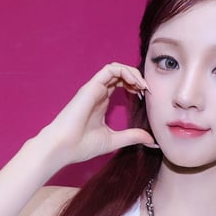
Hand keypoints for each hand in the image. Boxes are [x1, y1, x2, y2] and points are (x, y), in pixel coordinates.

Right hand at [36, 62, 156, 165]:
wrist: (64, 147)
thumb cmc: (82, 145)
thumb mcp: (115, 140)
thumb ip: (132, 137)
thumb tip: (152, 141)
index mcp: (101, 102)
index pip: (120, 84)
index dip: (135, 86)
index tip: (146, 97)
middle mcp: (98, 93)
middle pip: (120, 74)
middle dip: (137, 78)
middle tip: (147, 90)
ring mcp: (94, 88)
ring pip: (116, 68)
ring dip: (133, 73)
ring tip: (143, 85)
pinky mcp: (91, 87)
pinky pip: (110, 70)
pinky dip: (124, 72)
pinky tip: (134, 83)